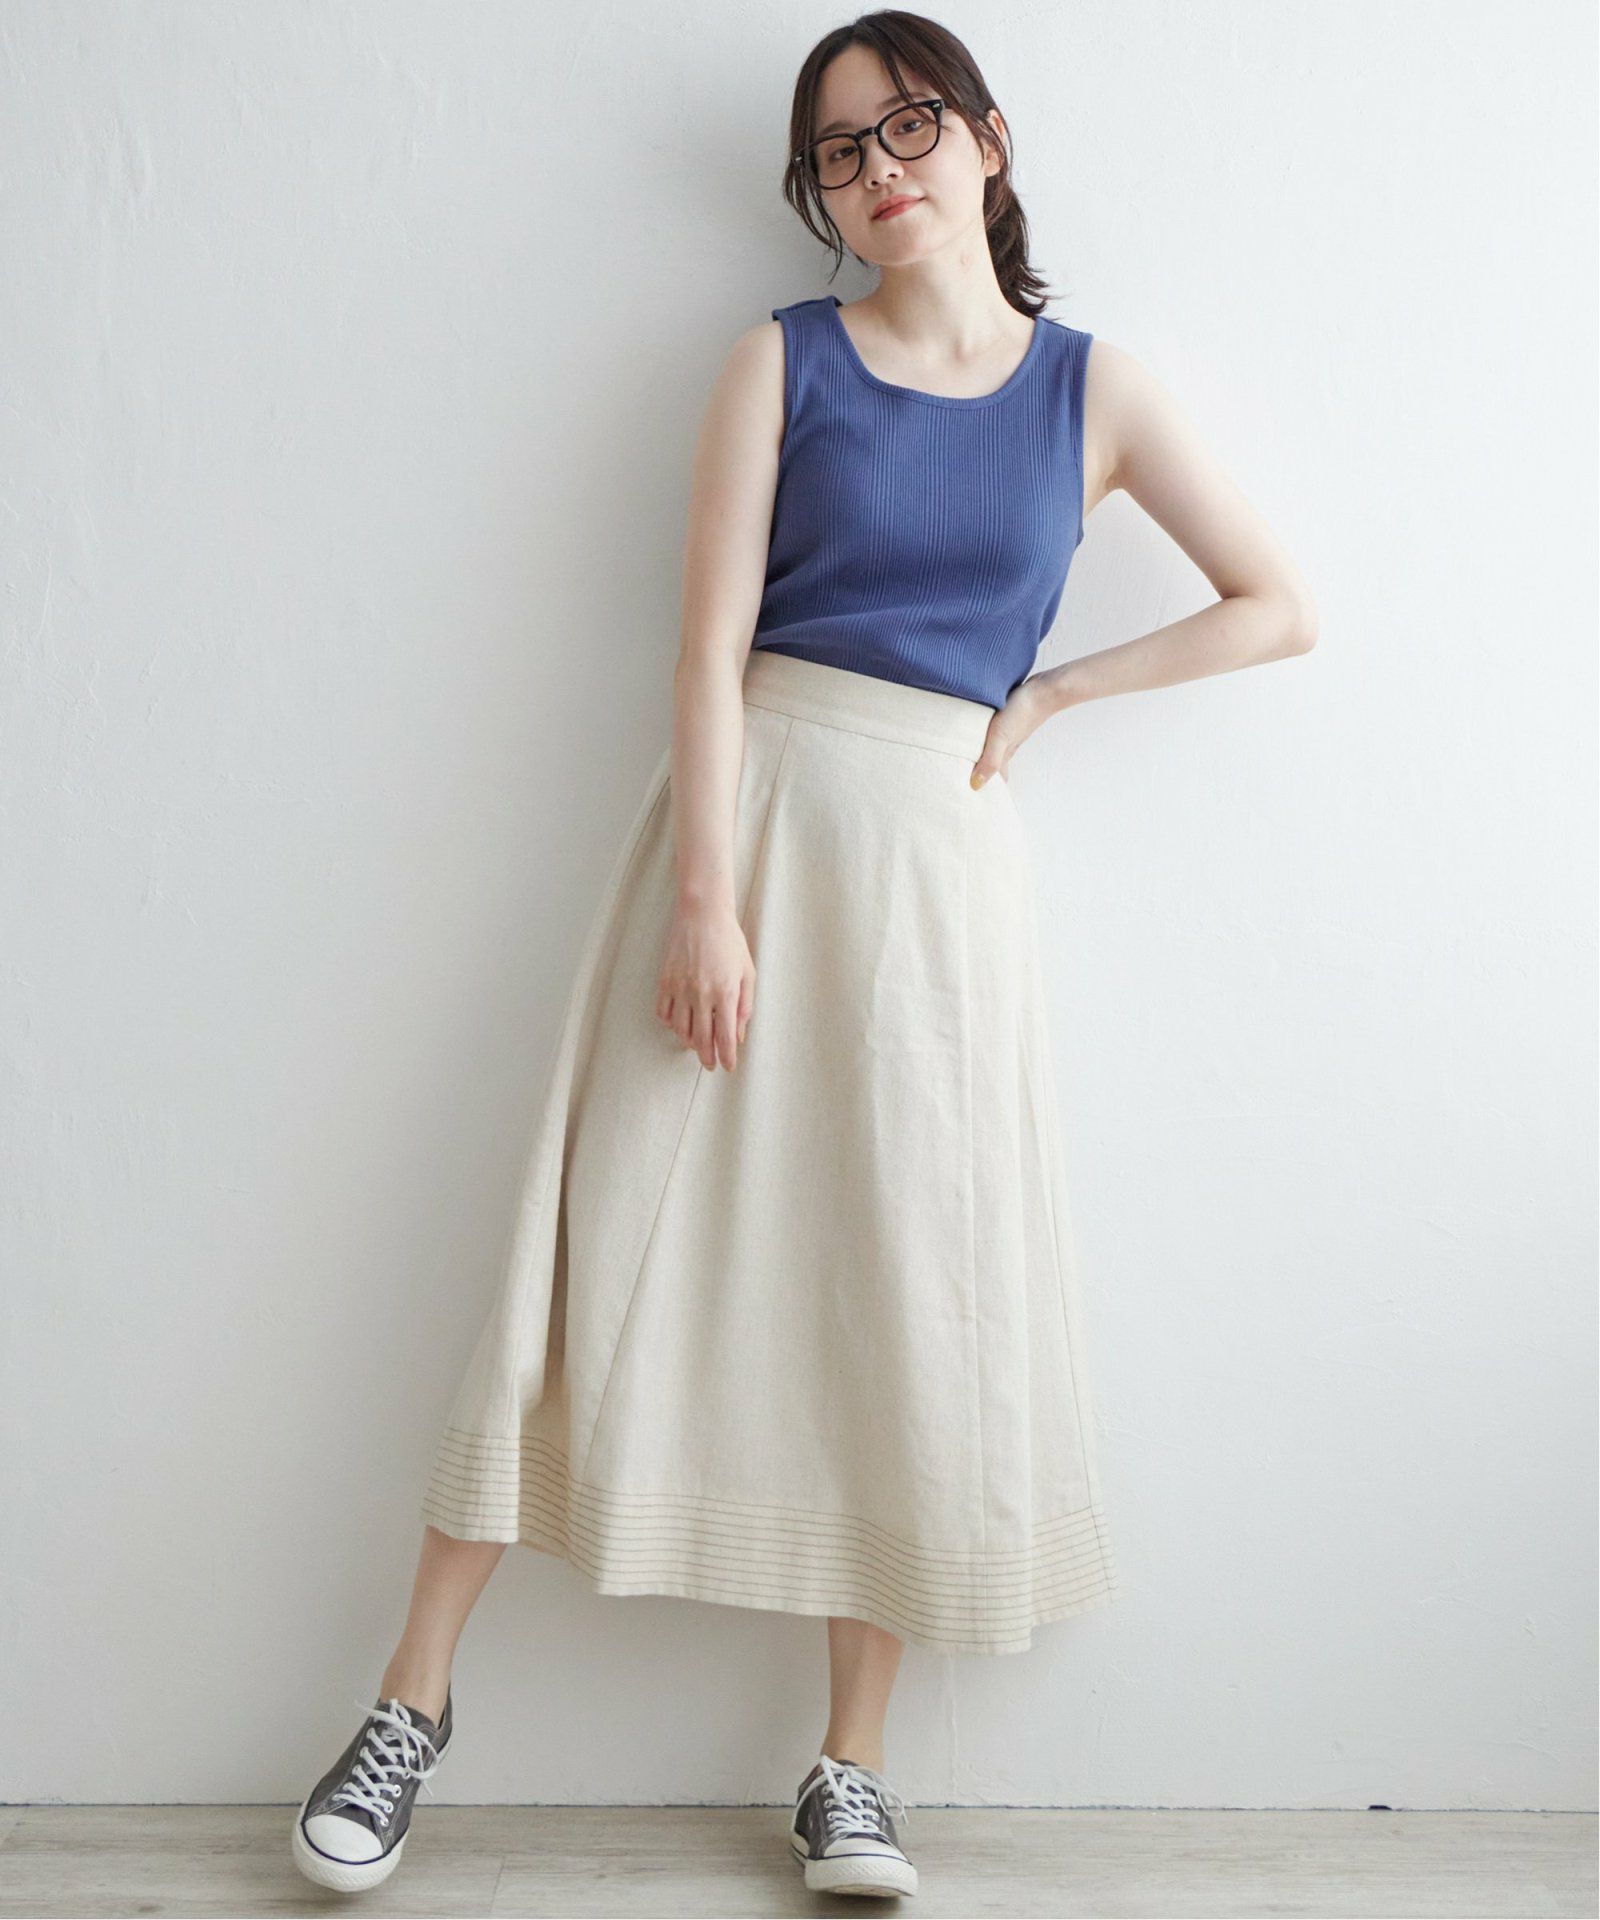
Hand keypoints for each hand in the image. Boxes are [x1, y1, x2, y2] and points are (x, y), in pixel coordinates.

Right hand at [655, 901, 755, 1071]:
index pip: (726, 1037)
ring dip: (689, 1042)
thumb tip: (739, 1033)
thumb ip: (745, 1005)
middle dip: (706, 1057)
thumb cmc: (729, 941)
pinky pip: (664, 1012)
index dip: (726, 1057)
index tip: (727, 1067)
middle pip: (701, 1039)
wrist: (702, 915)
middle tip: (710, 1064)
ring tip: (695, 1045)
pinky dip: (670, 1023)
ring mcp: (680, 988)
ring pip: (680, 1029)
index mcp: (726, 993)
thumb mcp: (747, 973)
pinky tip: (679, 1024)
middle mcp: (702, 994)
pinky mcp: (665, 981)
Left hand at [969, 672, 1058, 788]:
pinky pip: (993, 735)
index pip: (997, 780)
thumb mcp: (1001, 737)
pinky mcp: (1007, 719)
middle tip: (962, 782)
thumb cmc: (1023, 712)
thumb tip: (975, 786)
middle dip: (980, 776)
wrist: (1044, 688)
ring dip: (980, 757)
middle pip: (992, 767)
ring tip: (962, 760)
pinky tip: (976, 732)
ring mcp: (1008, 733)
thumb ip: (990, 760)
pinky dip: (983, 739)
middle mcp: (1006, 747)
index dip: (988, 790)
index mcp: (1004, 756)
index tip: (973, 799)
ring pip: (992, 751)